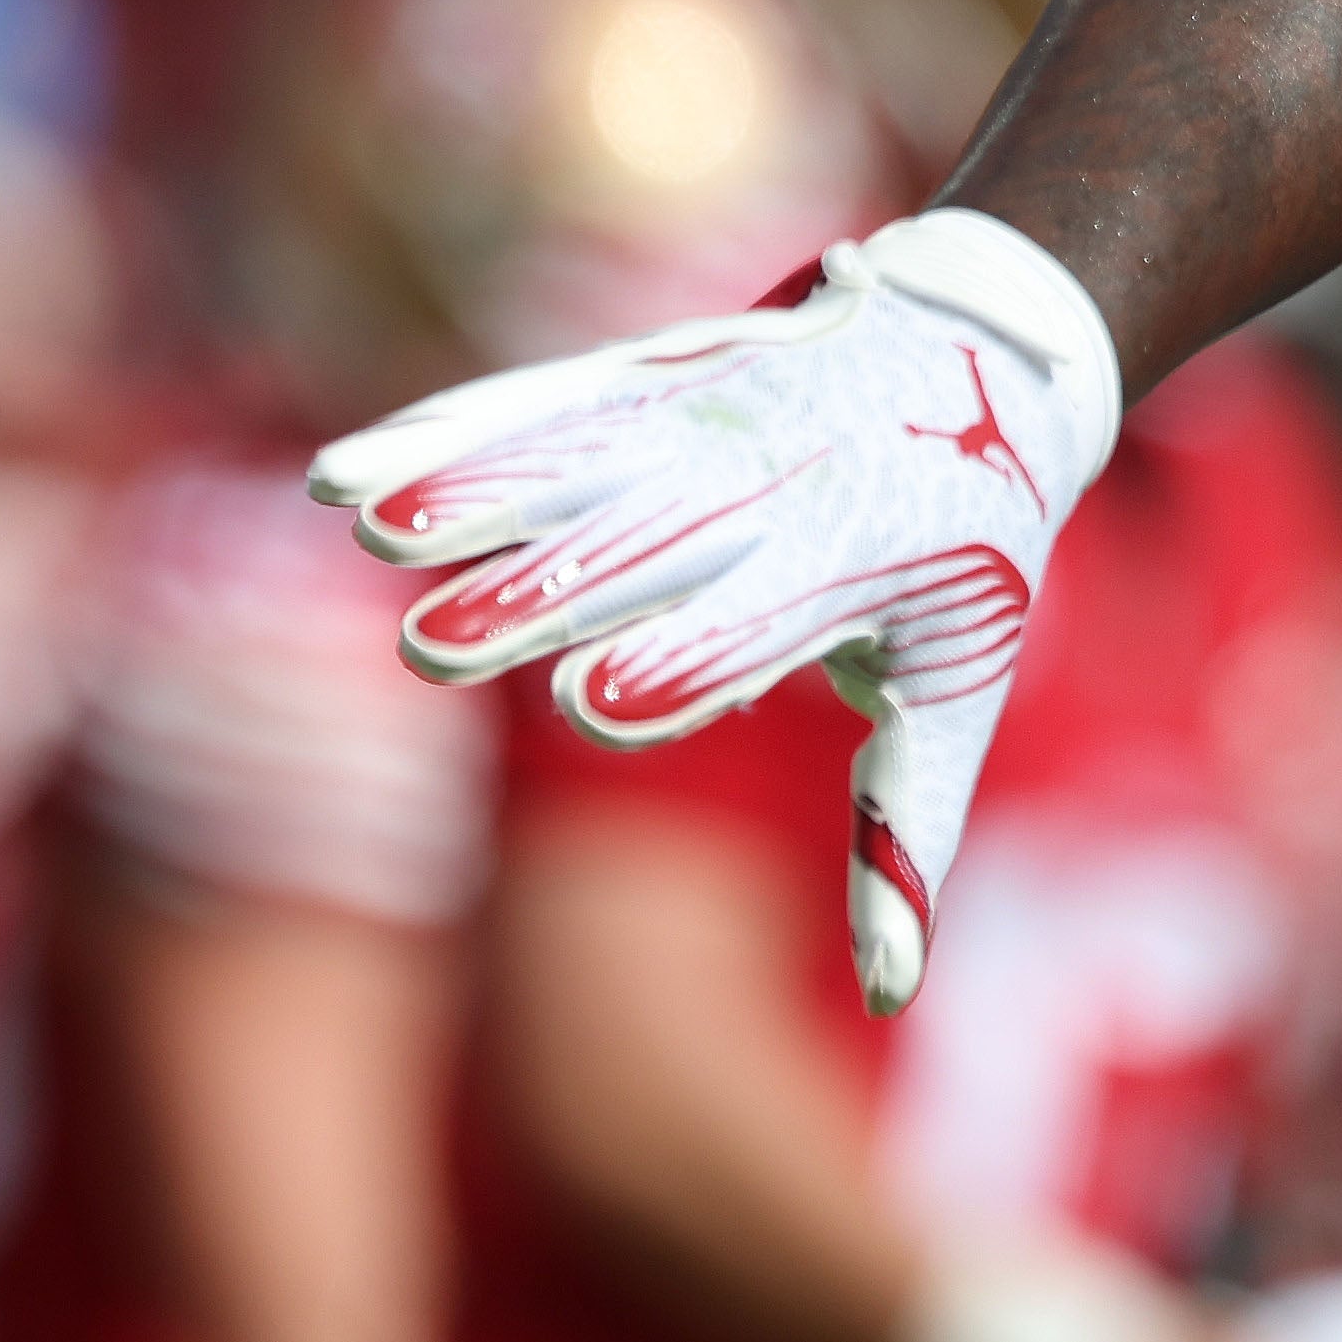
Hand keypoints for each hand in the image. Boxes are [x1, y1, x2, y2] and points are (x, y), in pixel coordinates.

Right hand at [311, 208, 1120, 1012]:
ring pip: (574, 461)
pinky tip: (355, 471)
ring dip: (471, 495)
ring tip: (372, 532)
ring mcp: (704, 421)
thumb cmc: (965, 558)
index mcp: (849, 569)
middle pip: (642, 546)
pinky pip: (540, 406)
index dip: (685, 662)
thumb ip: (903, 836)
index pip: (759, 625)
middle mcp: (770, 489)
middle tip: (432, 648)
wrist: (986, 345)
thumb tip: (892, 995)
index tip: (594, 709)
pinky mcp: (652, 376)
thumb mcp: (958, 690)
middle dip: (541, 595)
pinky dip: (448, 434)